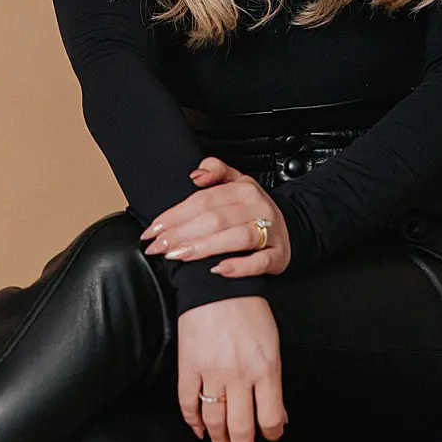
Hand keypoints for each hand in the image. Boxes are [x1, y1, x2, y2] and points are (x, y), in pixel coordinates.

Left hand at [140, 158, 291, 278]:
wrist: (288, 228)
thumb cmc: (251, 210)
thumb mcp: (236, 183)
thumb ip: (215, 172)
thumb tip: (196, 175)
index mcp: (245, 189)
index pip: (204, 200)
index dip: (176, 215)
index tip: (154, 229)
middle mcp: (259, 208)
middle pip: (216, 219)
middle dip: (182, 233)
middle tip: (158, 246)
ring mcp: (271, 232)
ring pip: (237, 238)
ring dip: (204, 248)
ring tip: (178, 255)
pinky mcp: (278, 255)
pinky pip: (260, 261)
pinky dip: (239, 267)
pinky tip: (218, 270)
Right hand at [175, 295, 285, 441]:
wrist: (217, 286)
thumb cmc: (251, 312)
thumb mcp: (273, 344)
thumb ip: (274, 381)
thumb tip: (279, 416)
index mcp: (266, 368)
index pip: (271, 417)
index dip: (272, 434)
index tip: (271, 440)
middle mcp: (240, 376)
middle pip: (242, 428)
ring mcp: (211, 374)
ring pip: (214, 421)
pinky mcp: (188, 369)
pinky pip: (188, 404)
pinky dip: (193, 422)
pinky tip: (199, 431)